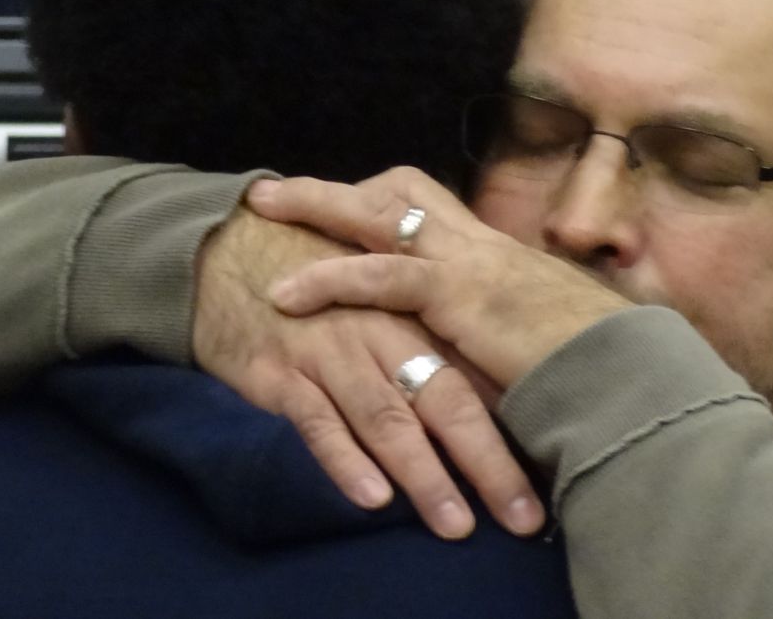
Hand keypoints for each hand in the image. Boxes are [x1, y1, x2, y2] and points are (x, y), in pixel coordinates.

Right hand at [192, 204, 545, 539]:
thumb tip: (486, 401)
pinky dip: (345, 461)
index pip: (477, 376)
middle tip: (520, 517)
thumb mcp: (377, 298)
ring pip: (386, 417)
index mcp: (412, 313)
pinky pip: (317, 421)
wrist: (225, 250)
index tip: (548, 479)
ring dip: (422, 474)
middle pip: (445, 399)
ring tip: (454, 523)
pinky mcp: (280, 371)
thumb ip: (426, 342)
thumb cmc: (312, 279)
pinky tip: (372, 499)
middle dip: (485, 463)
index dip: (515, 429)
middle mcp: (380, 330)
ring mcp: (330, 350)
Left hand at [247, 167, 632, 387]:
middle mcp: (479, 245)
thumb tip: (488, 346)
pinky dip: (328, 280)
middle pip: (398, 191)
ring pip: (377, 215)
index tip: (339, 204)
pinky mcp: (458, 296)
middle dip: (334, 190)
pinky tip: (285, 295)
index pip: (430, 206)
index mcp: (497, 254)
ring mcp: (468, 263)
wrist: (628, 375)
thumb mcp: (541, 337)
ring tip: (261, 208)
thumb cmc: (595, 367)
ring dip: (315, 207)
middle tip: (276, 192)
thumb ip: (505, 332)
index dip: (379, 201)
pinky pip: (380, 276)